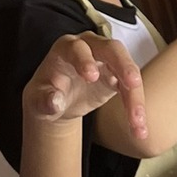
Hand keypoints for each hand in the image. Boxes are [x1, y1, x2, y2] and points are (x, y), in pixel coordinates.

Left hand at [26, 33, 148, 146]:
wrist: (57, 101)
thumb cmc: (45, 94)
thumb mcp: (38, 100)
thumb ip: (45, 100)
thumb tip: (55, 101)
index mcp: (66, 48)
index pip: (78, 48)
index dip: (85, 60)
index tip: (91, 77)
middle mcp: (91, 48)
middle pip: (112, 49)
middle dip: (123, 65)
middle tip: (133, 83)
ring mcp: (107, 60)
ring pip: (127, 70)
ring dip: (135, 95)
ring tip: (138, 121)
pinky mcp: (118, 76)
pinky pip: (131, 89)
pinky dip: (136, 107)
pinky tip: (138, 128)